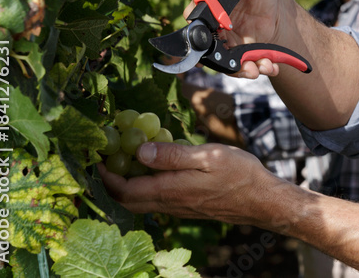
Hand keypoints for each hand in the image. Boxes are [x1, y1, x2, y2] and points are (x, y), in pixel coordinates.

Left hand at [99, 141, 290, 225]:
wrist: (261, 200)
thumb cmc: (239, 175)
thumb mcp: (209, 156)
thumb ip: (173, 155)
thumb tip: (140, 151)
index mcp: (170, 190)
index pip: (123, 190)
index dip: (105, 176)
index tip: (97, 156)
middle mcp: (169, 203)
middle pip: (126, 200)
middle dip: (109, 182)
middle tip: (104, 159)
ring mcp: (177, 207)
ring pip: (139, 201)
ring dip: (126, 184)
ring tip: (124, 159)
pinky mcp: (186, 206)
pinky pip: (155, 199)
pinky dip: (144, 185)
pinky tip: (153, 168)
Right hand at [188, 0, 294, 78]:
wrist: (276, 9)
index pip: (195, 9)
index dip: (206, 17)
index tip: (223, 22)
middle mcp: (209, 23)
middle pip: (201, 41)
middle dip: (215, 52)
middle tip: (233, 54)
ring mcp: (221, 41)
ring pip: (219, 60)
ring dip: (238, 67)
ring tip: (259, 67)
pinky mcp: (234, 55)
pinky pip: (236, 67)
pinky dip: (252, 70)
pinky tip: (269, 66)